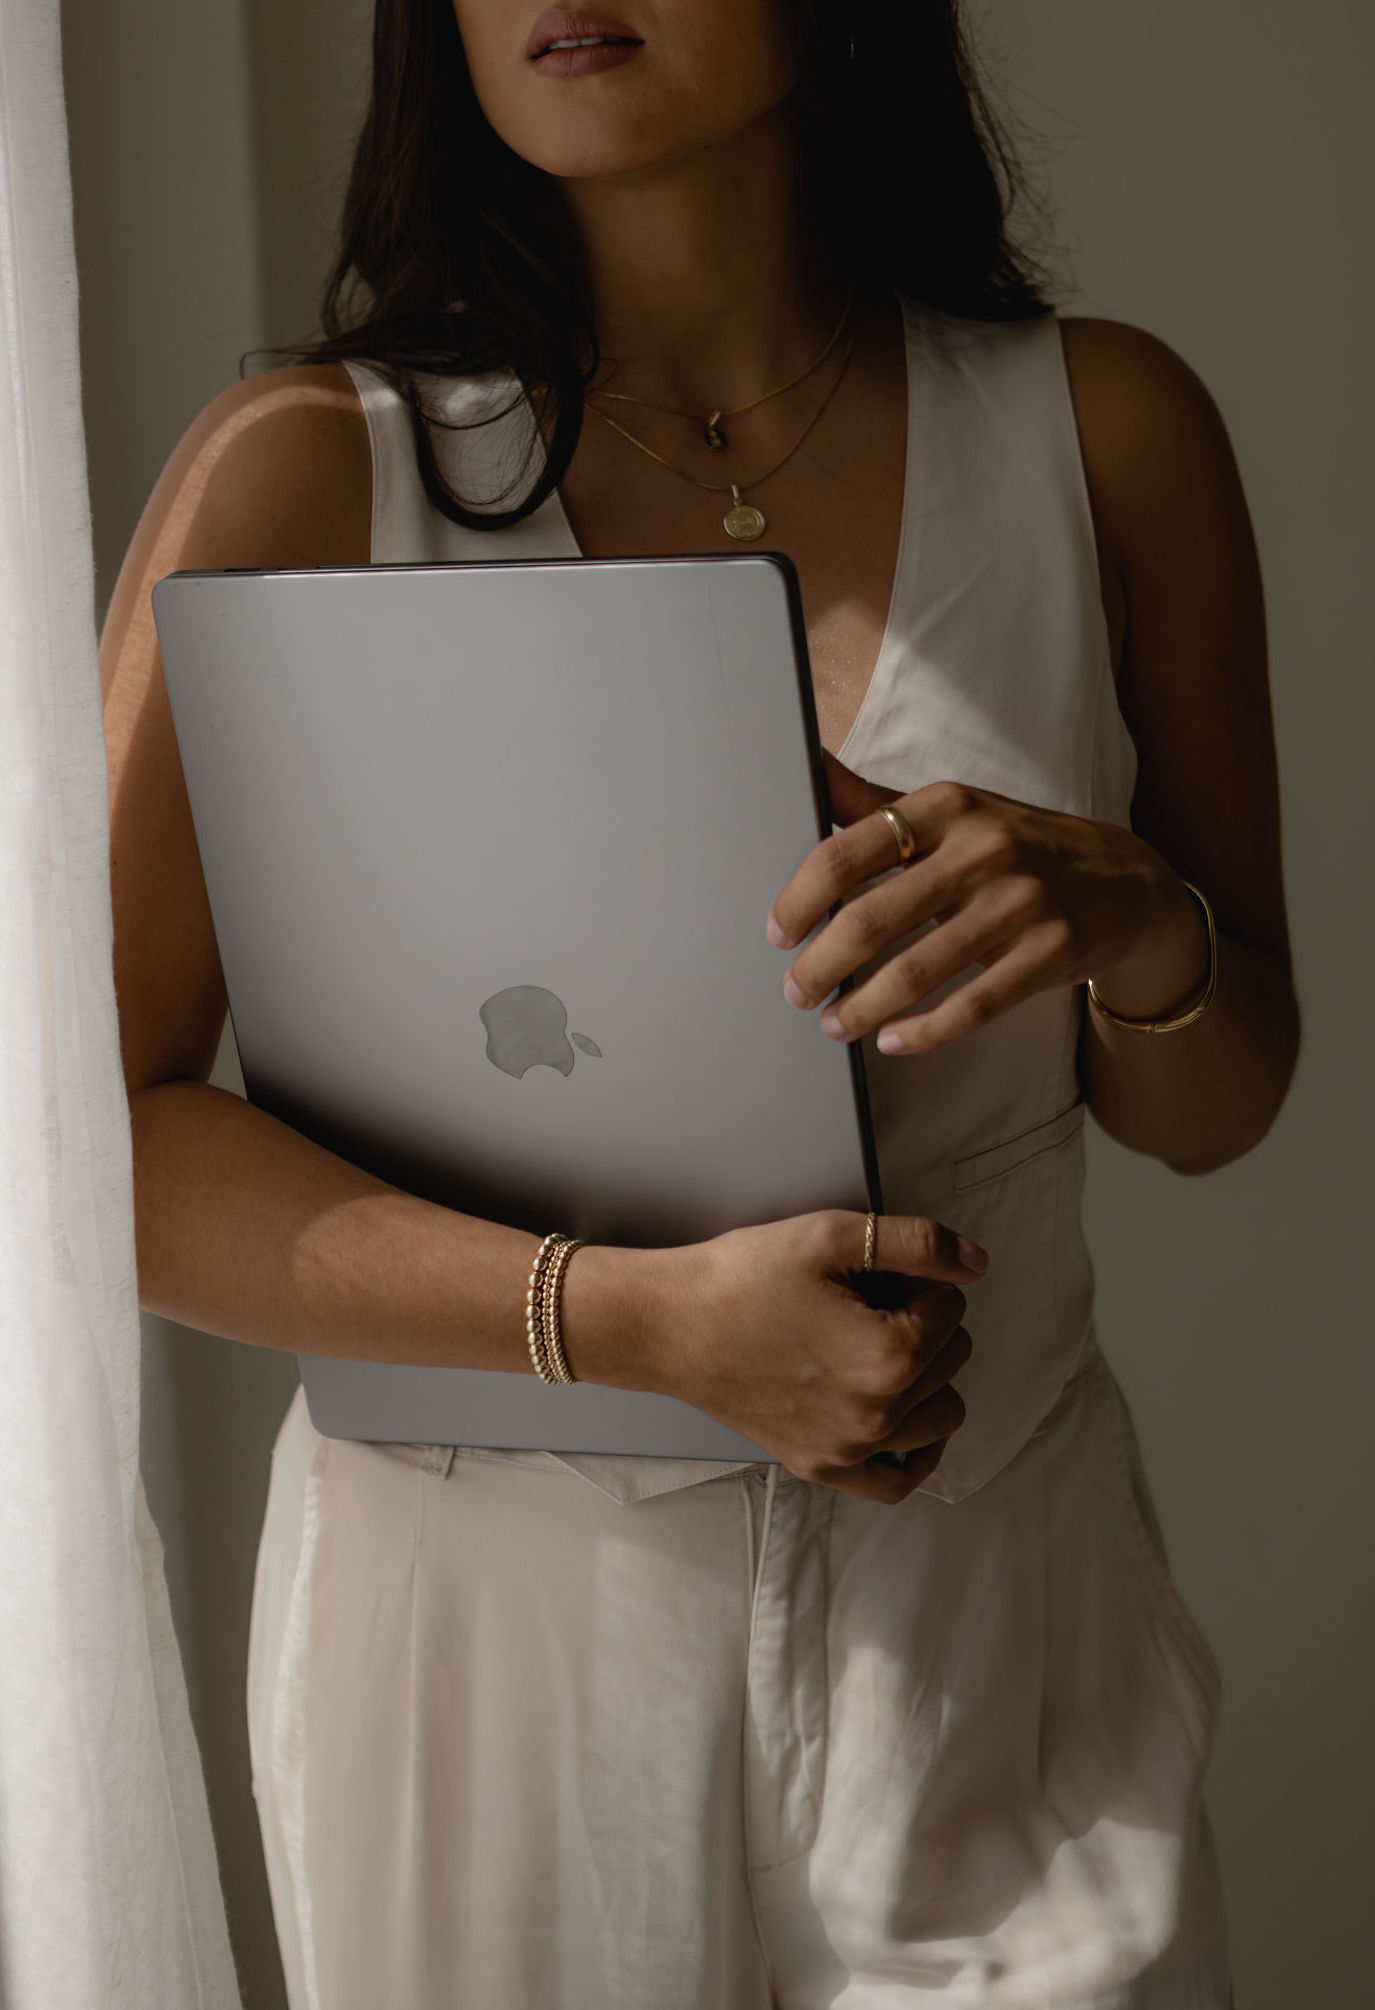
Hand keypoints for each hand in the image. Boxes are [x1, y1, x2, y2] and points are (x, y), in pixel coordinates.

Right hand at [629, 1210, 985, 1503]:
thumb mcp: (832, 1235)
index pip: (951, 1306)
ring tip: (874, 1344)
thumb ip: (918, 1243)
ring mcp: (851, 1449)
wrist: (671, 1326)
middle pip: (952, 1357)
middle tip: (864, 1301)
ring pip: (941, 1414)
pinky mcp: (823, 1466)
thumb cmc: (744, 1277)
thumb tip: (976, 1263)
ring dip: (926, 1376)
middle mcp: (879, 1416)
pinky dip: (917, 1451)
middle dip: (922, 1322)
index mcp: (890, 1357)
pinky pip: (899, 1480)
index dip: (917, 1277)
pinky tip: (907, 1417)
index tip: (872, 1272)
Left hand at [764, 753, 1210, 1054]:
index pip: (847, 851)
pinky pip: (969, 1007)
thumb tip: (805, 765)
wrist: (1125, 881)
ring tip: (833, 1023)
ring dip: (859, 1008)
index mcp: (946, 806)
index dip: (800, 899)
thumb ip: (877, 805)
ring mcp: (1021, 903)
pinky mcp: (1050, 954)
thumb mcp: (954, 813)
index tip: (778, 933)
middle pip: (870, 919)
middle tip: (796, 991)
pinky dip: (920, 1032)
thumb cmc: (1015, 847)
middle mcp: (983, 848)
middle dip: (819, 966)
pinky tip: (890, 1040)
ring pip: (913, 973)